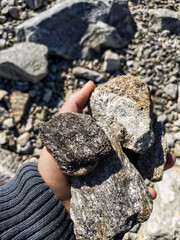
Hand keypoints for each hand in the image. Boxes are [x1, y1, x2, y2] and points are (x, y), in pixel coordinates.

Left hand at [38, 81, 175, 212]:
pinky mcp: (117, 193)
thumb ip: (73, 107)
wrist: (49, 198)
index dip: (137, 118)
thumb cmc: (53, 164)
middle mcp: (112, 155)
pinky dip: (147, 192)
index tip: (150, 109)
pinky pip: (136, 192)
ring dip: (159, 163)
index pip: (123, 126)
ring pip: (143, 166)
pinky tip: (151, 191)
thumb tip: (91, 84)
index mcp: (101, 140)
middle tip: (162, 134)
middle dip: (153, 139)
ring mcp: (116, 174)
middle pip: (137, 145)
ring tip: (170, 160)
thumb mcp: (60, 131)